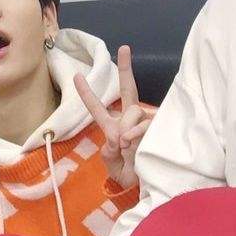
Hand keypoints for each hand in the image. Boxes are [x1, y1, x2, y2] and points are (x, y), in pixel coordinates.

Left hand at [77, 45, 154, 189]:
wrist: (147, 187)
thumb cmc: (129, 175)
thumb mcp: (113, 166)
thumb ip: (109, 153)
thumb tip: (118, 136)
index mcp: (113, 127)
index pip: (98, 108)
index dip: (87, 93)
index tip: (77, 75)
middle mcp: (129, 120)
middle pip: (128, 90)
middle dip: (126, 68)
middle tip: (124, 48)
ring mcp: (145, 122)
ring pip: (134, 111)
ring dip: (128, 127)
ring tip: (126, 145)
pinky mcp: (158, 127)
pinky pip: (146, 122)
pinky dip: (137, 131)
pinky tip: (133, 141)